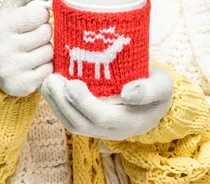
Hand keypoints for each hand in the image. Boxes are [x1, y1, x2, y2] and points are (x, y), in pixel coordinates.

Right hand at [0, 0, 55, 96]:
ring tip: (35, 48)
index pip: (39, 14)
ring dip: (47, 49)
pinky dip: (46, 66)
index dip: (42, 15)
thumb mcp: (16, 3)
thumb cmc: (12, 24)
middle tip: (35, 34)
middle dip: (45, 32)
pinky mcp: (17, 86)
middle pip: (45, 34)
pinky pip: (48, 72)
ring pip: (48, 53)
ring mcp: (7, 70)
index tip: (35, 18)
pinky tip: (35, 64)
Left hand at [39, 66, 173, 139]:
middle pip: (81, 124)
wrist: (158, 100)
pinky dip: (58, 104)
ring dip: (56, 104)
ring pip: (72, 123)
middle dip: (62, 103)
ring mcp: (100, 128)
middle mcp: (111, 130)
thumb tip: (128, 93)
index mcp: (128, 122)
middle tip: (51, 80)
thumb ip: (148, 89)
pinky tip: (51, 86)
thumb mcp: (162, 86)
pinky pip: (71, 117)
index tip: (71, 82)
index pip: (101, 117)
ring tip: (47, 82)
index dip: (84, 102)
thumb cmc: (159, 89)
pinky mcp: (91, 120)